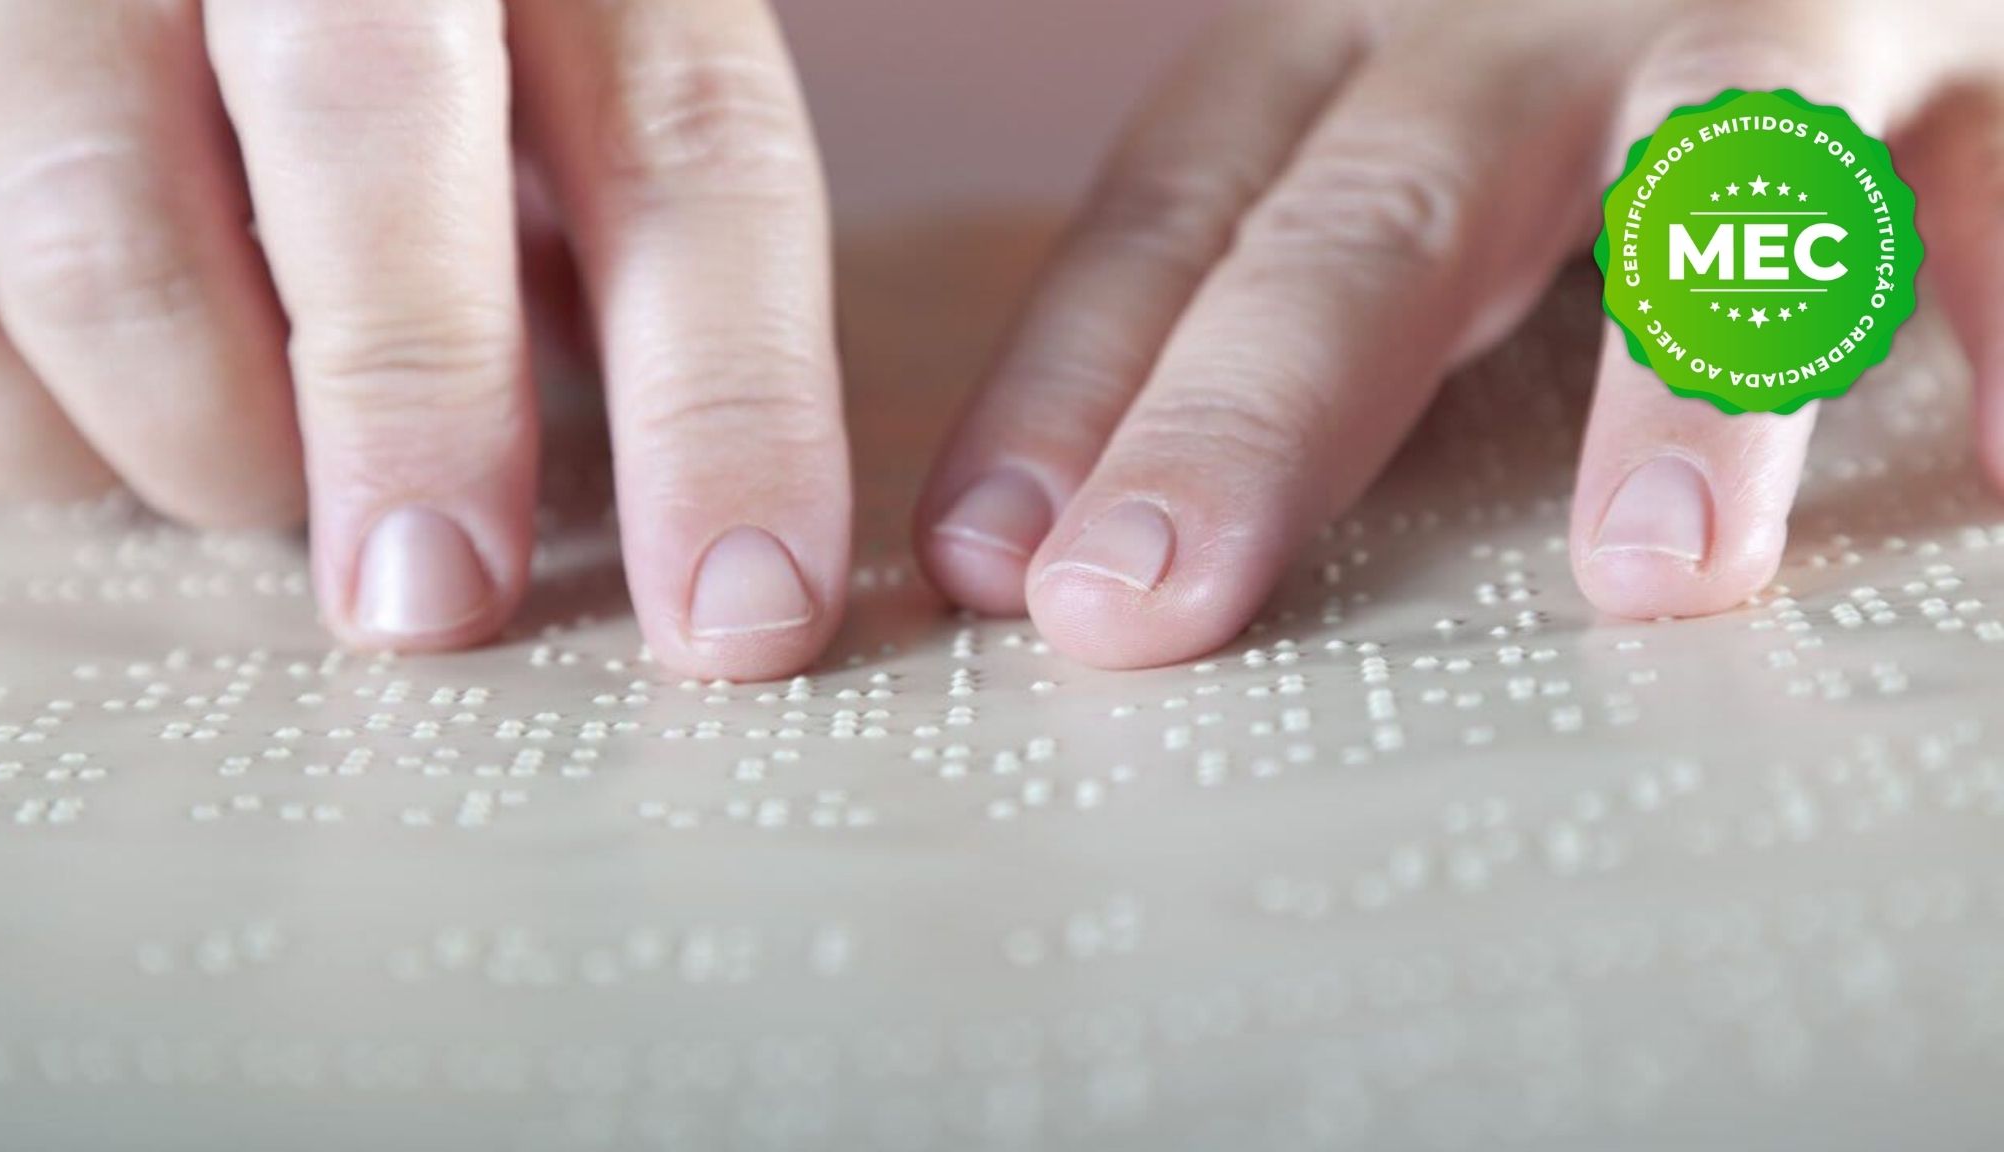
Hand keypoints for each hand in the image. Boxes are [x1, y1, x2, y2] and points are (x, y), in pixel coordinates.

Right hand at [0, 0, 848, 679]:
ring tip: (263, 484)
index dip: (731, 402)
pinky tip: (118, 420)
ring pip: (103, 216)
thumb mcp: (569, 82)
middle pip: (375, 120)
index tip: (746, 612)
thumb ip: (618, 227)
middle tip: (434, 601)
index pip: (691, 147)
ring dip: (204, 424)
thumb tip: (686, 492)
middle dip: (415, 398)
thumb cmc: (444, 46)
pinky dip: (45, 418)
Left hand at [915, 0, 2003, 666]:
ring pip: (1718, 151)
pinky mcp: (1965, 38)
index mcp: (1348, 47)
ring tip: (1656, 580)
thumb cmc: (1547, 69)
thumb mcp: (1387, 147)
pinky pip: (2000, 175)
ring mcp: (1749, 7)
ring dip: (1687, 375)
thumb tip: (1049, 545)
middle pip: (1376, 209)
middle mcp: (1520, 21)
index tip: (983, 563)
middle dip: (1257, 415)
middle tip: (1145, 607)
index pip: (1174, 208)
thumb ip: (1273, 290)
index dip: (1073, 380)